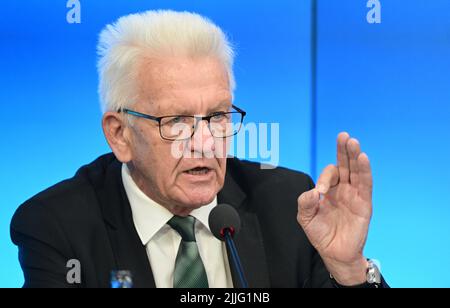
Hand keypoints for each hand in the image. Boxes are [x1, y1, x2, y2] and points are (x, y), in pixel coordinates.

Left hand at [297, 132, 371, 284]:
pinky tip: (363, 158)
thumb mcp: (305, 218)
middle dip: (343, 150)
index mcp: (328, 189)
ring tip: (353, 142)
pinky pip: (365, 185)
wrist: (334, 253)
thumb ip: (305, 203)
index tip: (320, 192)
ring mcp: (354, 194)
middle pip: (344, 165)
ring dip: (355, 156)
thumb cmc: (320, 233)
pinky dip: (365, 171)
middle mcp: (343, 189)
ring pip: (356, 171)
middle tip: (343, 136)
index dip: (325, 178)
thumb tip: (313, 192)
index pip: (329, 174)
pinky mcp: (364, 203)